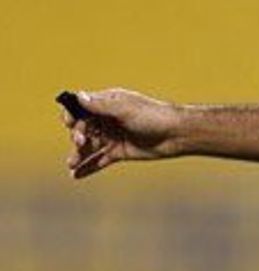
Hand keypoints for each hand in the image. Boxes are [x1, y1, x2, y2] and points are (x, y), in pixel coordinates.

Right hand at [59, 88, 182, 178]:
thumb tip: (78, 96)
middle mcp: (107, 119)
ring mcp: (112, 136)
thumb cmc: (154, 116)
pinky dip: (87, 167)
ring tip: (72, 164)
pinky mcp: (118, 152)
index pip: (81, 108)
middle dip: (77, 136)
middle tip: (80, 143)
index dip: (72, 115)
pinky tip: (76, 175)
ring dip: (78, 154)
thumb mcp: (126, 109)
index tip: (69, 123)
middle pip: (82, 129)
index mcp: (108, 104)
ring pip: (89, 146)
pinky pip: (98, 160)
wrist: (177, 135)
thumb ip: (101, 105)